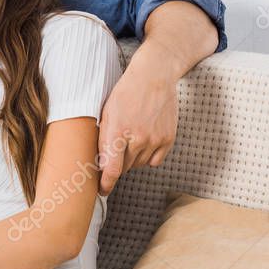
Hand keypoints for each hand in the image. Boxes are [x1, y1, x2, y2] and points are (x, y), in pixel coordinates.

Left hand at [97, 65, 177, 195]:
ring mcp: (155, 140)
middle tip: (114, 152)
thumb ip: (104, 138)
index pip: (112, 168)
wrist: (153, 77)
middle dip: (116, 164)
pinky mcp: (168, 139)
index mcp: (117, 131)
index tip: (102, 190)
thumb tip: (100, 163)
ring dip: (131, 159)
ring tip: (129, 139)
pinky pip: (154, 161)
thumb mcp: (106, 113)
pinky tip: (142, 143)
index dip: (106, 183)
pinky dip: (147, 157)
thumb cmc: (124, 93)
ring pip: (138, 164)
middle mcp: (138, 138)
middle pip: (124, 167)